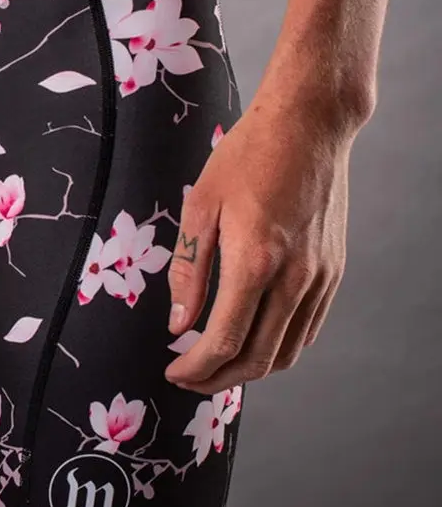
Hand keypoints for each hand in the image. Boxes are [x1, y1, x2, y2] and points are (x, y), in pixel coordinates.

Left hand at [163, 92, 352, 394]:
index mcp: (254, 262)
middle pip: (258, 359)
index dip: (196, 368)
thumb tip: (179, 324)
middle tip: (188, 378)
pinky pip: (307, 329)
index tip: (173, 373)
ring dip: (249, 370)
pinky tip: (253, 340)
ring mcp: (320, 278)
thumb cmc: (247, 157)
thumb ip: (190, 270)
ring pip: (287, 352)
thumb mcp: (201, 206)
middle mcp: (294, 278)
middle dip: (218, 380)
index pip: (224, 341)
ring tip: (215, 366)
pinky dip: (278, 348)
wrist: (309, 126)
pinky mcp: (333, 272)